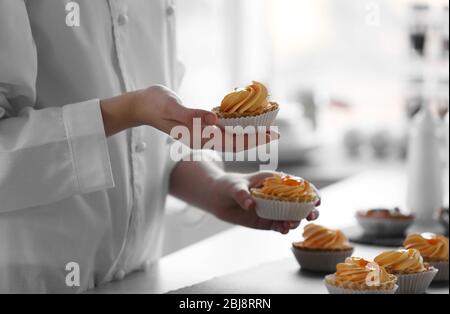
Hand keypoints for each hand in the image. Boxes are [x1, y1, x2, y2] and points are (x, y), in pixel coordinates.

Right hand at [132, 85, 278, 151]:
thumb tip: (213, 120)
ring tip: (267, 129)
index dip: (253, 139)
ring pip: (231, 137)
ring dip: (249, 134)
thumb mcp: (170, 107)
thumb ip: (191, 115)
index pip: (231, 142)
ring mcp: (201, 133)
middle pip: (235, 142)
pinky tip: (247, 121)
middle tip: (278, 134)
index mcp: (197, 137)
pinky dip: (237, 125)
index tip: (272, 136)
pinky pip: (223, 128)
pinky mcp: (199, 126)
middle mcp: (201, 138)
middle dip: (257, 139)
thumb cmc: (154, 104)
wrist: (141, 105)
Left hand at [208, 172, 319, 233]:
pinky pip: (279, 226)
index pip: (298, 184)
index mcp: (274, 181)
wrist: (216, 198)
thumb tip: (249, 204)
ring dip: (296, 221)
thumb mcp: (234, 187)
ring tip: (289, 225)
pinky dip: (284, 229)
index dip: (311, 192)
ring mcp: (273, 209)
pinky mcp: (266, 221)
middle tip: (311, 217)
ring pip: (292, 216)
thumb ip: (241, 194)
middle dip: (309, 210)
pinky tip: (282, 230)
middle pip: (300, 203)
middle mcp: (277, 195)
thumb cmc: (227, 185)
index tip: (317, 200)